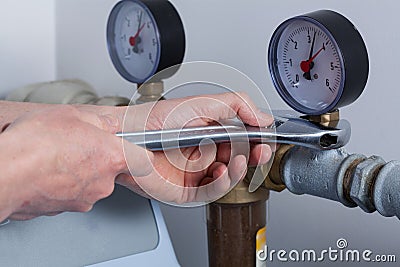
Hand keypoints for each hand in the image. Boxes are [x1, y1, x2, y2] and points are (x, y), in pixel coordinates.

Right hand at [0, 106, 152, 220]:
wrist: (6, 172)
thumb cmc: (36, 144)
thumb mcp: (73, 115)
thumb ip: (99, 121)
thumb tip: (108, 124)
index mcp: (112, 157)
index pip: (143, 161)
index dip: (139, 154)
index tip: (134, 149)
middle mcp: (103, 183)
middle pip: (111, 170)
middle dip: (98, 158)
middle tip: (77, 145)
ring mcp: (84, 198)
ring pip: (90, 182)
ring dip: (78, 171)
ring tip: (55, 157)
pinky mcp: (64, 209)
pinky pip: (71, 193)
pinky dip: (63, 184)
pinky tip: (47, 170)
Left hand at [116, 92, 273, 203]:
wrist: (128, 136)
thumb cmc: (156, 119)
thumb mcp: (200, 103)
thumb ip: (235, 105)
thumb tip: (263, 116)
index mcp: (211, 133)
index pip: (243, 139)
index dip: (258, 140)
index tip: (267, 138)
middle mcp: (206, 153)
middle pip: (240, 160)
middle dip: (254, 156)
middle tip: (261, 151)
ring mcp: (197, 172)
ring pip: (229, 177)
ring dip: (239, 170)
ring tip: (239, 160)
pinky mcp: (188, 189)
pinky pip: (213, 191)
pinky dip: (223, 183)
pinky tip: (222, 171)